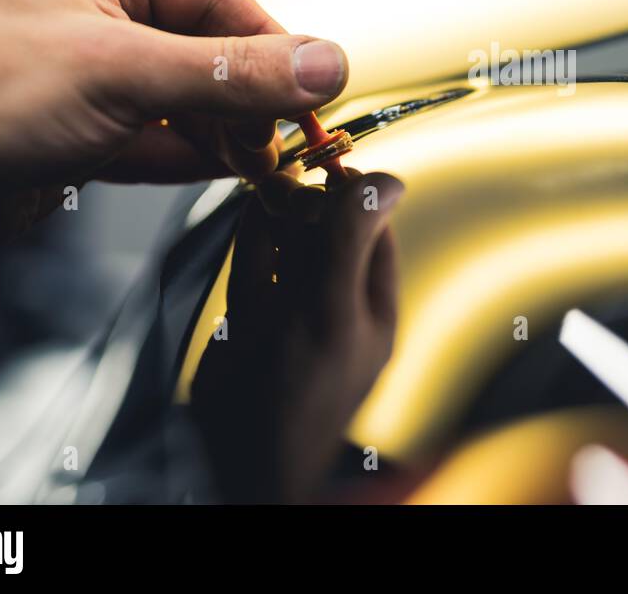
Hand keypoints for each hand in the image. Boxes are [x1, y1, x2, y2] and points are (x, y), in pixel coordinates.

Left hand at [0, 0, 347, 273]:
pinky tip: (234, 172)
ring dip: (232, 134)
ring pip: (192, 103)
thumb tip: (325, 63)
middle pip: (212, 53)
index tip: (319, 90)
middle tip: (290, 140)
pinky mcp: (86, 138)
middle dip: (254, 98)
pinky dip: (200, 159)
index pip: (221, 2)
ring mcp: (95, 81)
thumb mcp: (121, 75)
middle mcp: (103, 19)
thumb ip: (229, 74)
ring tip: (266, 164)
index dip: (276, 47)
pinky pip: (164, 143)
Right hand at [190, 170, 403, 502]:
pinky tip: (251, 213)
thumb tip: (389, 180)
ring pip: (290, 249)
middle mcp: (336, 309)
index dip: (355, 198)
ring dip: (280, 218)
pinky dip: (255, 241)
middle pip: (328, 236)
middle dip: (309, 207)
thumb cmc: (297, 393)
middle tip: (289, 180)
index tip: (328, 169)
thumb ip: (351, 244)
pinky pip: (258, 271)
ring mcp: (293, 316)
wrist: (238, 458)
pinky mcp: (253, 325)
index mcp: (373, 309)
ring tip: (270, 187)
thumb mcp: (331, 309)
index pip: (374, 234)